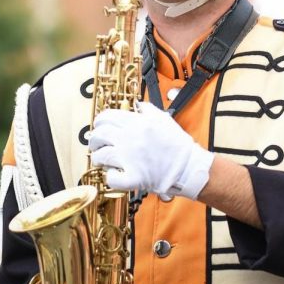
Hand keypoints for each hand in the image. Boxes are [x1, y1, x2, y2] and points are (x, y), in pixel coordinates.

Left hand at [89, 102, 214, 199]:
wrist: (188, 167)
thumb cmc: (178, 145)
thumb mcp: (164, 119)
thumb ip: (148, 110)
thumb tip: (136, 105)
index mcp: (137, 123)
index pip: (107, 117)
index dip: (99, 122)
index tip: (100, 127)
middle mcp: (130, 138)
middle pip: (99, 135)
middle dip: (94, 140)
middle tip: (98, 144)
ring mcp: (130, 158)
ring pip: (101, 156)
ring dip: (99, 158)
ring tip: (103, 160)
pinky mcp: (133, 177)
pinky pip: (111, 178)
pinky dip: (110, 177)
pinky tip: (114, 175)